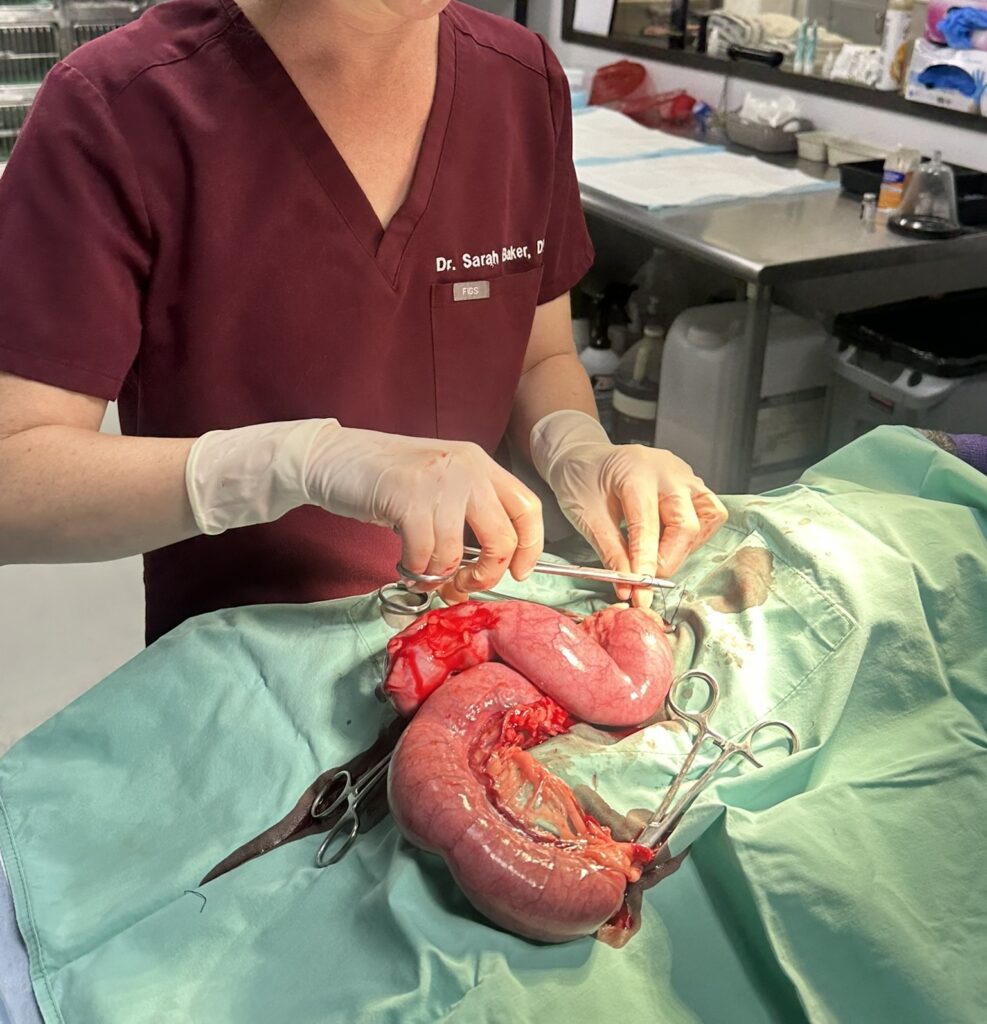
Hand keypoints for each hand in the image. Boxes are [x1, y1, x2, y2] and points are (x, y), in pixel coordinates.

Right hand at [186, 419, 542, 593]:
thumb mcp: (439, 482)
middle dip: (485, 574)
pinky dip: (415, 569)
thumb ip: (467, 510)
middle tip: (463, 586)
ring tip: (421, 571)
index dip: (531, 547)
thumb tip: (491, 566)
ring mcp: (438, 481)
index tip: (517, 573)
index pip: (527, 507)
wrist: (335, 458)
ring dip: (438, 575)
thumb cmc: (386, 478)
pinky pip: (425, 554)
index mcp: (480, 463)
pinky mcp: (408, 498)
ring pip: (456, 553)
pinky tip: (404, 562)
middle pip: (502, 538)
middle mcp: (467, 467)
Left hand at [530, 411, 726, 606]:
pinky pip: (708, 512)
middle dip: (670, 559)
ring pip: (709, 516)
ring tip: (661, 558)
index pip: (647, 525)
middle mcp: (667, 471)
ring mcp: (684, 474)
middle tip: (648, 580)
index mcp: (635, 473)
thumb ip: (611, 553)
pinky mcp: (691, 482)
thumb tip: (629, 587)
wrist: (584, 456)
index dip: (646, 563)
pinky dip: (693, 535)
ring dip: (688, 546)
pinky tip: (669, 542)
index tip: (640, 592)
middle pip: (687, 523)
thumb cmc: (581, 480)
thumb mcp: (586, 517)